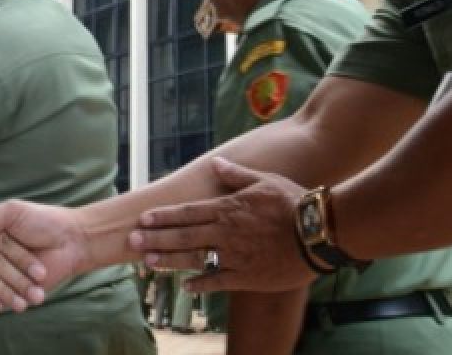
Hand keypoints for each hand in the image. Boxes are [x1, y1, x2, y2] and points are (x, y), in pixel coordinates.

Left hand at [130, 158, 314, 293]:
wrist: (319, 233)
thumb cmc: (293, 202)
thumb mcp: (264, 181)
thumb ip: (236, 175)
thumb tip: (215, 164)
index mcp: (228, 208)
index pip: (188, 212)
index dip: (164, 216)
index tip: (143, 219)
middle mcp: (226, 232)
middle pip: (184, 236)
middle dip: (156, 238)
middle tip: (133, 241)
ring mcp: (235, 256)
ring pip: (195, 259)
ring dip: (170, 260)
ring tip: (148, 261)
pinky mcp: (247, 276)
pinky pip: (219, 282)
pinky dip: (201, 284)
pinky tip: (185, 287)